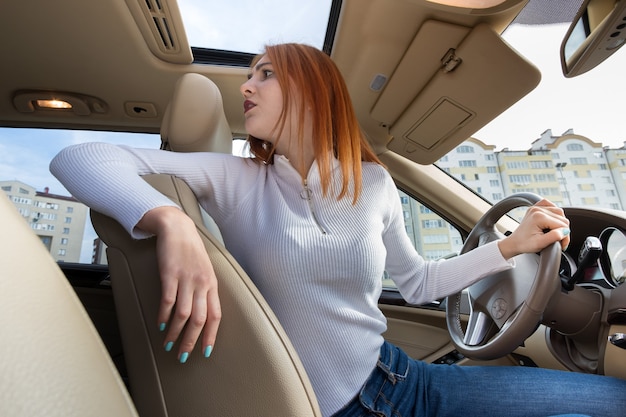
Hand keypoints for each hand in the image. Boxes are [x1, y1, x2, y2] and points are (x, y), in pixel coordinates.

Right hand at [138, 206, 220, 362]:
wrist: (177, 227)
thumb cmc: (190, 250)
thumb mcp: (204, 269)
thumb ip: (205, 289)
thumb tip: (203, 313)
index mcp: (212, 284)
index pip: (215, 316)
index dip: (210, 336)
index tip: (205, 351)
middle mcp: (202, 283)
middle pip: (199, 320)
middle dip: (191, 342)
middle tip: (183, 356)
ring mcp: (186, 279)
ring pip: (183, 315)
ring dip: (174, 333)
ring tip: (168, 344)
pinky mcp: (170, 274)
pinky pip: (168, 301)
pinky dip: (164, 316)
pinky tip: (160, 324)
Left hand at [498, 199, 569, 259]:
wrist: (514, 243)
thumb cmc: (524, 244)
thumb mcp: (540, 244)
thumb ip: (554, 236)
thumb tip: (565, 231)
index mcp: (539, 217)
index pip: (562, 225)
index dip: (565, 237)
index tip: (562, 245)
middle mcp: (537, 209)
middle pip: (562, 218)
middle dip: (563, 231)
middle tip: (559, 241)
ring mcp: (536, 207)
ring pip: (559, 212)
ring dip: (560, 223)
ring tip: (555, 233)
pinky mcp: (536, 208)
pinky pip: (551, 205)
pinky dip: (554, 213)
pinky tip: (553, 221)